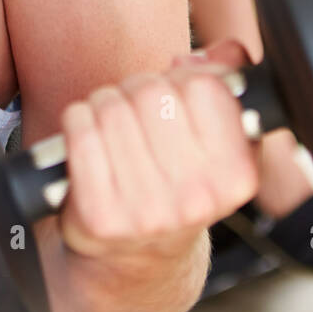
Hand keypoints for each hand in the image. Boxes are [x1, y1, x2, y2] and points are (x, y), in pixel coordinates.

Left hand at [57, 39, 260, 262]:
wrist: (137, 259)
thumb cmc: (175, 184)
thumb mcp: (216, 142)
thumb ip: (227, 86)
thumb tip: (224, 52)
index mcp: (235, 176)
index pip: (203, 86)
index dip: (181, 80)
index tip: (174, 98)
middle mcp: (196, 198)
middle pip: (151, 92)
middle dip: (136, 90)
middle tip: (135, 113)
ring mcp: (147, 210)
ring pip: (111, 106)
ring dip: (103, 105)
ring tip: (111, 131)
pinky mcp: (100, 215)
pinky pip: (80, 130)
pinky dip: (76, 122)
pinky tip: (87, 141)